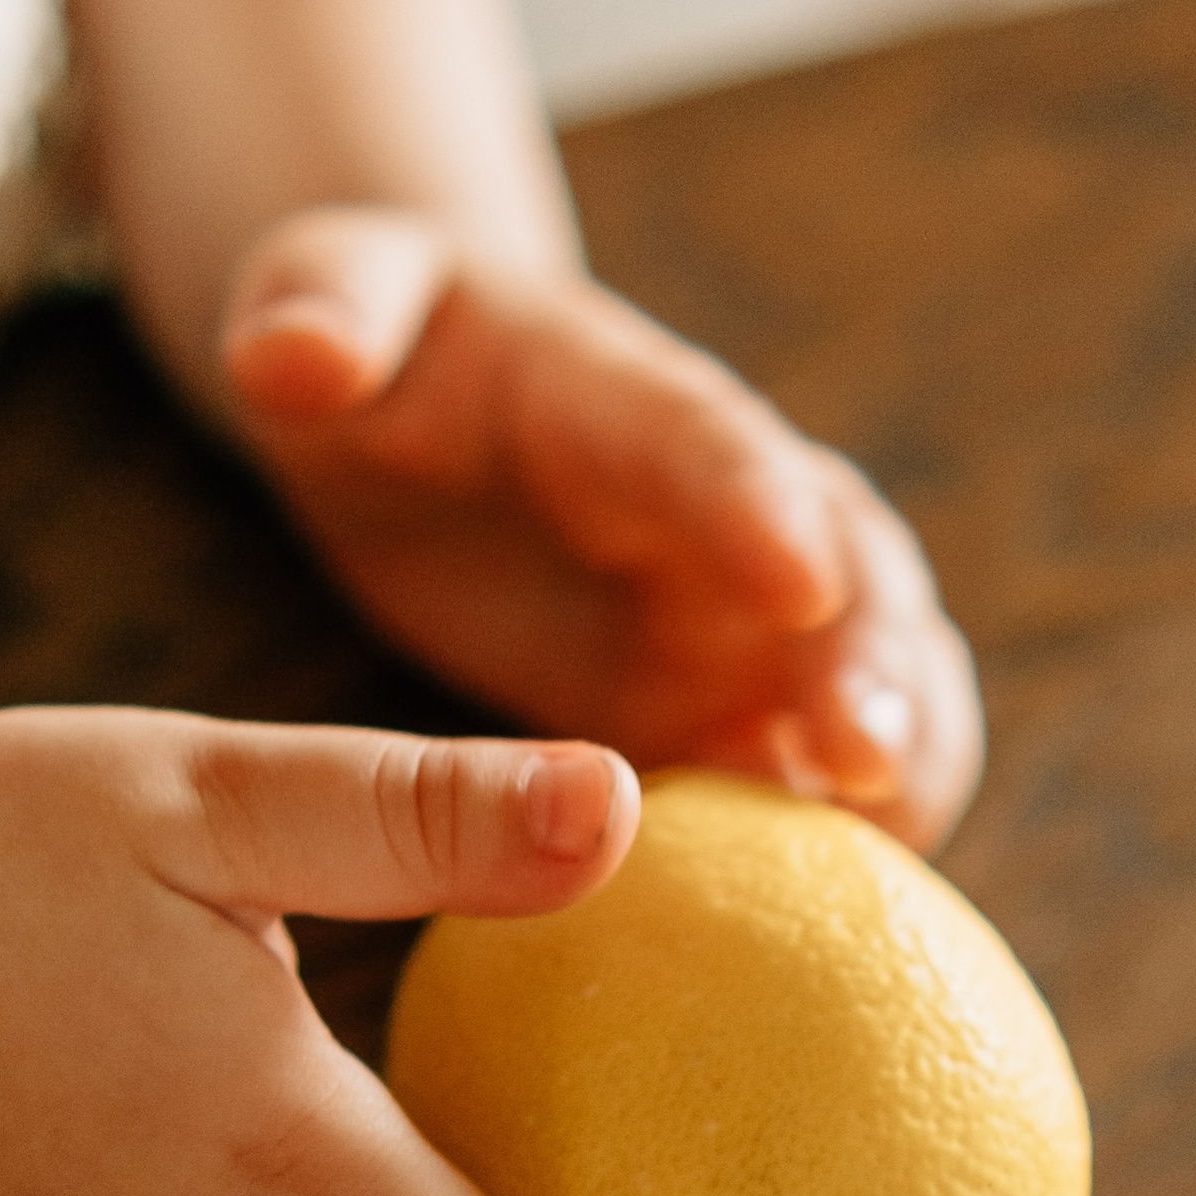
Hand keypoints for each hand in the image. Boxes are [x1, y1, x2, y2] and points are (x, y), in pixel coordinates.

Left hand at [219, 205, 983, 852]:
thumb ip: (321, 307)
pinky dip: (861, 819)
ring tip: (899, 837)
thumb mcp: (330, 299)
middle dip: (868, 655)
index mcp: (620, 400)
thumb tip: (294, 357)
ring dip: (901, 747)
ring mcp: (749, 604)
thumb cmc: (379, 352)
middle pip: (840, 565)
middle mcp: (726, 499)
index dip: (756, 507)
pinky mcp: (736, 696)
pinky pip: (826, 759)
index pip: (703, 442)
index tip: (798, 579)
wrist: (437, 406)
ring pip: (876, 664)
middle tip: (870, 754)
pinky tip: (868, 896)